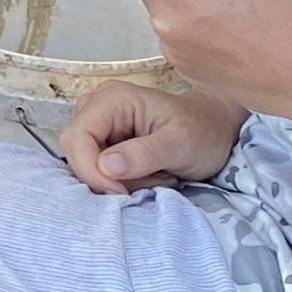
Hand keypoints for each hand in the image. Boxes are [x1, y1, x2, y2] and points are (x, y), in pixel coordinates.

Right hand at [62, 78, 247, 192]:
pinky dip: (121, 181)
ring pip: (86, 164)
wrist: (216, 129)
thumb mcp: (181, 145)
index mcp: (114, 99)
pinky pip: (98, 169)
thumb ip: (145, 154)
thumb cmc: (203, 131)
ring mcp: (100, 124)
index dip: (90, 170)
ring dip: (118, 181)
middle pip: (76, 151)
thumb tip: (105, 165)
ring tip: (157, 176)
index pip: (77, 137)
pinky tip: (149, 176)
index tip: (120, 193)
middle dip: (107, 177)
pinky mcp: (105, 141)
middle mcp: (99, 106)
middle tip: (149, 183)